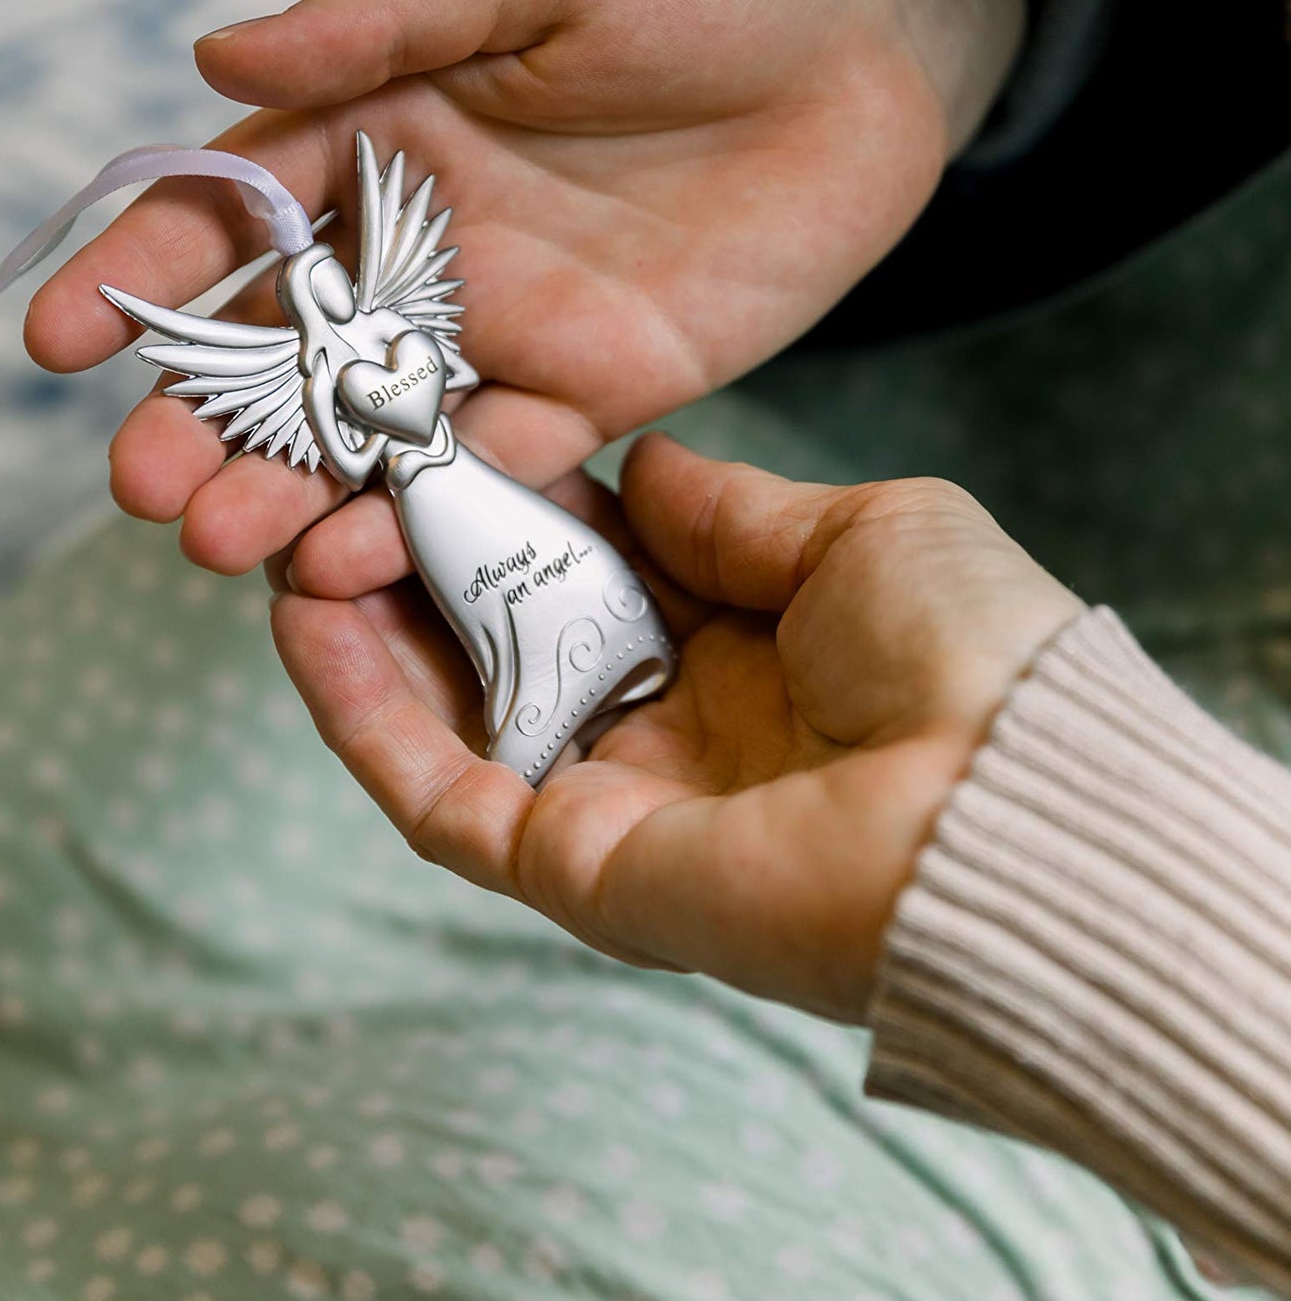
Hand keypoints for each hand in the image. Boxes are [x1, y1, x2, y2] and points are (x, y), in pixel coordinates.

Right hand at [25, 0, 1023, 596]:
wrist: (869, 40)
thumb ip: (385, 18)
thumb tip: (215, 55)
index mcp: (384, 126)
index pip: (233, 208)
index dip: (142, 272)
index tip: (56, 338)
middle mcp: (424, 240)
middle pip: (286, 342)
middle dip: (203, 415)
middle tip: (142, 486)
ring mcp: (507, 324)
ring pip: (373, 425)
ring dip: (293, 489)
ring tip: (220, 544)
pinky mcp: (598, 389)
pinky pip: (497, 467)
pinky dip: (428, 513)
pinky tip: (362, 555)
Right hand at [269, 434, 1080, 1021]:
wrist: (1015, 801)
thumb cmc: (974, 655)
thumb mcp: (859, 531)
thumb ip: (729, 509)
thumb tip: (643, 465)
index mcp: (746, 648)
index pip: (588, 568)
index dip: (505, 502)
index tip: (432, 431)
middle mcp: (672, 730)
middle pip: (501, 641)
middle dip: (409, 563)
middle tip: (330, 486)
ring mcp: (618, 805)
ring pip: (446, 718)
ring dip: (359, 634)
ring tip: (286, 544)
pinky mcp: (578, 869)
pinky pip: (439, 795)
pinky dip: (361, 715)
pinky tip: (308, 623)